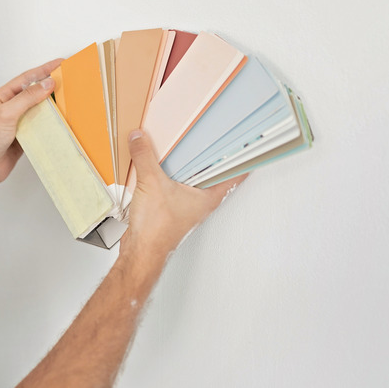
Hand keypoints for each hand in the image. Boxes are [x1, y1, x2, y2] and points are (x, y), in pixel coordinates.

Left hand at [0, 59, 62, 186]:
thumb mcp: (7, 113)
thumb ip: (27, 98)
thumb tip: (46, 83)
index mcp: (3, 97)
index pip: (27, 78)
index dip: (44, 70)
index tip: (59, 63)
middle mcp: (11, 107)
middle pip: (34, 92)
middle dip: (50, 86)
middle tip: (68, 80)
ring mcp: (18, 122)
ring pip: (39, 109)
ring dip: (52, 106)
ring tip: (68, 100)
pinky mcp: (24, 135)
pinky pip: (40, 125)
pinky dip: (50, 123)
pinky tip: (59, 122)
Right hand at [122, 129, 247, 257]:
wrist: (141, 250)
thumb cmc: (157, 231)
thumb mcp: (151, 183)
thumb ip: (145, 156)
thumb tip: (139, 138)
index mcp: (209, 196)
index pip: (236, 173)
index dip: (243, 156)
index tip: (248, 141)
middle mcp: (201, 200)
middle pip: (213, 172)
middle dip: (212, 154)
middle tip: (214, 137)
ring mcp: (186, 204)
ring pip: (192, 178)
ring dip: (187, 164)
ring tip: (182, 148)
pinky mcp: (171, 206)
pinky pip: (173, 183)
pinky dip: (168, 174)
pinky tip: (158, 167)